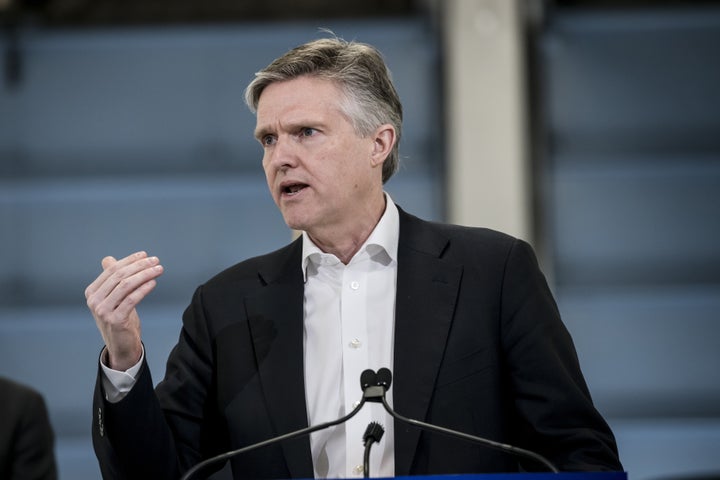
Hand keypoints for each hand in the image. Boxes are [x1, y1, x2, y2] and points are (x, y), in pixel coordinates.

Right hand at [85, 251, 163, 370]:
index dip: (129, 260)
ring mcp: (102, 311)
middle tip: (155, 261)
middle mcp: (94, 300)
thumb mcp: (113, 298)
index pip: (112, 269)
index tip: (145, 255)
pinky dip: (143, 289)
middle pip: (119, 276)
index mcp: (92, 292)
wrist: (121, 346)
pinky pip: (131, 299)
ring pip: (126, 285)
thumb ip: (111, 280)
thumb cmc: (119, 318)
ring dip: (145, 275)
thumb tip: (108, 259)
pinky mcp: (114, 320)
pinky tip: (153, 283)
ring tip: (158, 270)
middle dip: (139, 266)